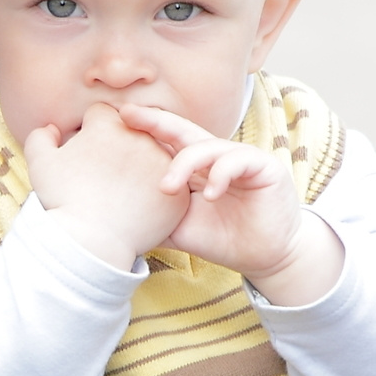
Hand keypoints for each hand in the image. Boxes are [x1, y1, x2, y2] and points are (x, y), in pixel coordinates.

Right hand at [23, 103, 187, 269]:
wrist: (92, 242)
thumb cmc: (64, 201)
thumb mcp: (40, 164)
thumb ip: (41, 137)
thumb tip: (52, 129)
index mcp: (108, 124)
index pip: (101, 115)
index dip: (90, 132)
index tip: (86, 153)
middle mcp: (140, 136)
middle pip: (130, 131)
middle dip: (118, 145)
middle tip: (105, 173)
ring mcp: (163, 163)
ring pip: (153, 155)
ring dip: (140, 166)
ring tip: (121, 192)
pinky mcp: (178, 191)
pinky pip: (168, 184)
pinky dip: (155, 193)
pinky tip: (137, 207)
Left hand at [117, 107, 344, 305]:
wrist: (265, 257)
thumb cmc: (223, 239)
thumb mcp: (179, 227)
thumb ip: (154, 217)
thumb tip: (110, 218)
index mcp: (196, 167)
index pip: (169, 141)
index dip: (147, 127)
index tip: (118, 118)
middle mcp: (217, 157)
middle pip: (185, 131)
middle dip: (157, 122)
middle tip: (131, 118)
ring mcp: (241, 159)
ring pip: (208, 146)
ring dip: (185, 163)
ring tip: (168, 188)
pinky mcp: (265, 167)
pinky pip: (238, 160)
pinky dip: (221, 174)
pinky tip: (211, 195)